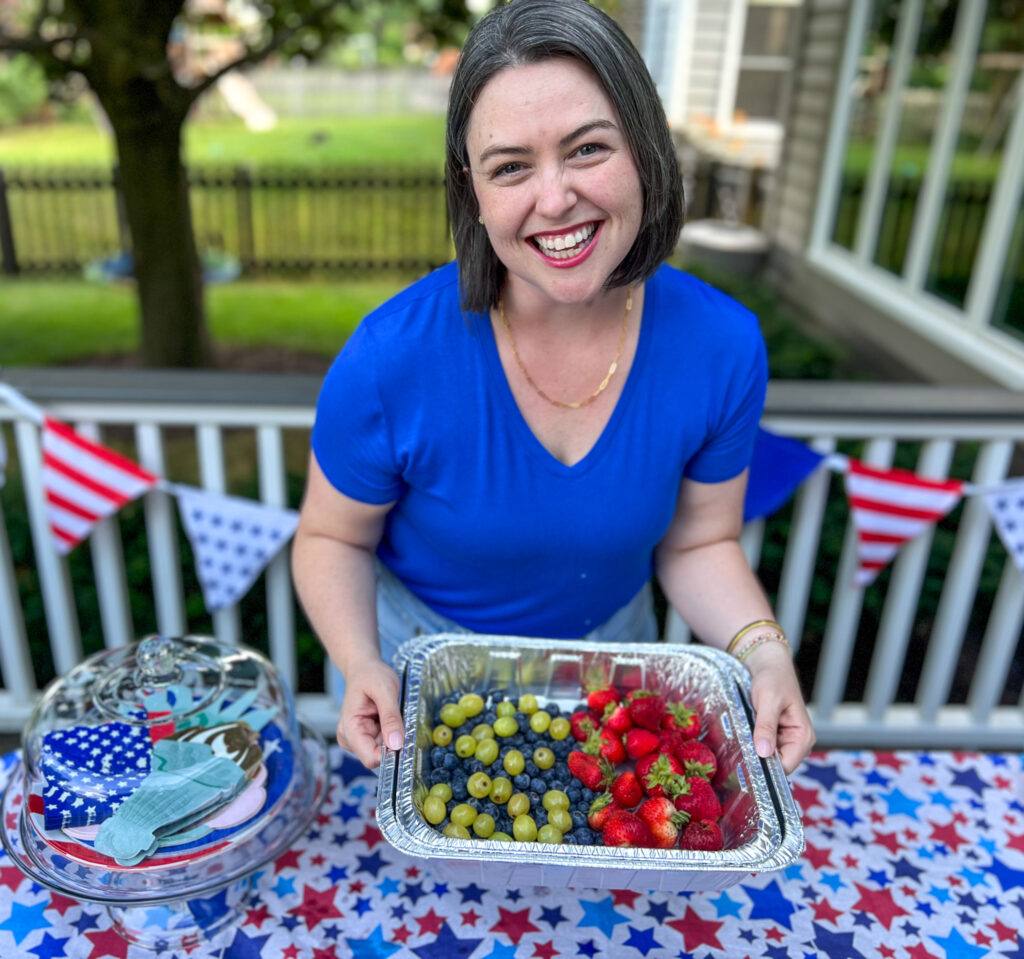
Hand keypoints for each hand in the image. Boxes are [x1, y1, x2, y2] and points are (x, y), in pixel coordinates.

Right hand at [336, 658, 404, 769]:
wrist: (365, 667)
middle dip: (393, 744)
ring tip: (394, 715)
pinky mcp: (366, 736)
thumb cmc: (371, 675)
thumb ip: (390, 717)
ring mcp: (358, 738)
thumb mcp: (385, 691)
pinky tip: (391, 718)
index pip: (370, 758)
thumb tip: (396, 744)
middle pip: (378, 756)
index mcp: (350, 728)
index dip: (390, 755)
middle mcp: (350, 738)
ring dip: (394, 737)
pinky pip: (384, 743)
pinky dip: (392, 733)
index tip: (406, 740)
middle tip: (401, 720)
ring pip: (383, 751)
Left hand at [744, 642, 814, 774]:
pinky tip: (742, 737)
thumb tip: (764, 753)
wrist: (769, 665)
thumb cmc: (773, 679)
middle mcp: (797, 743)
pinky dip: (752, 744)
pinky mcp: (774, 736)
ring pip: (767, 757)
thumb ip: (766, 726)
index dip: (767, 768)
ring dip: (753, 751)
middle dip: (758, 760)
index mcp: (803, 737)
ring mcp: (785, 740)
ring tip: (738, 742)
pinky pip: (762, 748)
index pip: (786, 766)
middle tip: (737, 753)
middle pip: (776, 765)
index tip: (745, 764)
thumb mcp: (768, 701)